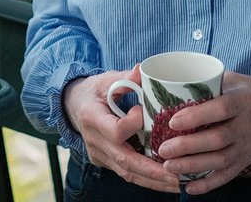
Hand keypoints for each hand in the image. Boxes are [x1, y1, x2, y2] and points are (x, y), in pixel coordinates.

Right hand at [61, 67, 186, 192]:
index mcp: (92, 117)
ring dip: (153, 180)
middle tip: (176, 175)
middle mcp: (94, 140)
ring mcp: (98, 154)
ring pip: (127, 173)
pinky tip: (165, 180)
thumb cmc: (93, 91)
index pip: (115, 131)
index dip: (134, 125)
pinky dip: (146, 178)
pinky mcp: (104, 161)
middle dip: (152, 171)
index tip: (144, 112)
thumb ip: (125, 78)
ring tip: (177, 182)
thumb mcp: (105, 79)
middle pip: (124, 161)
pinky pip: (126, 173)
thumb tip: (143, 69)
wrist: (73, 106)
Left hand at [150, 70, 250, 193]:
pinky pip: (227, 176)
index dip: (197, 116)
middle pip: (218, 139)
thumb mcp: (232, 79)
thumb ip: (205, 80)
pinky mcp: (245, 161)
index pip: (221, 110)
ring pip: (220, 160)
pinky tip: (188, 187)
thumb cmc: (249, 92)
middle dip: (188, 146)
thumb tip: (164, 78)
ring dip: (193, 166)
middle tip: (163, 149)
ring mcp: (247, 146)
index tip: (172, 121)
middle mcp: (247, 126)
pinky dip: (208, 184)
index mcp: (243, 101)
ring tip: (168, 166)